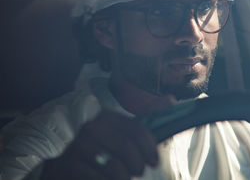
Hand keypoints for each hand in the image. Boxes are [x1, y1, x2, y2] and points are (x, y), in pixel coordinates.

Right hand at [41, 96, 175, 179]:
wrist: (55, 160)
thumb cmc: (93, 146)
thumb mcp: (115, 130)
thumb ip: (141, 121)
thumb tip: (172, 101)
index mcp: (105, 117)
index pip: (135, 128)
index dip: (149, 146)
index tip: (154, 160)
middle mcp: (91, 128)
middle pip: (126, 148)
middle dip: (137, 164)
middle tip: (137, 171)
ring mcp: (77, 147)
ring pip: (114, 168)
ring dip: (123, 177)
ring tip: (121, 177)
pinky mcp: (66, 167)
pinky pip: (97, 179)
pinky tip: (103, 179)